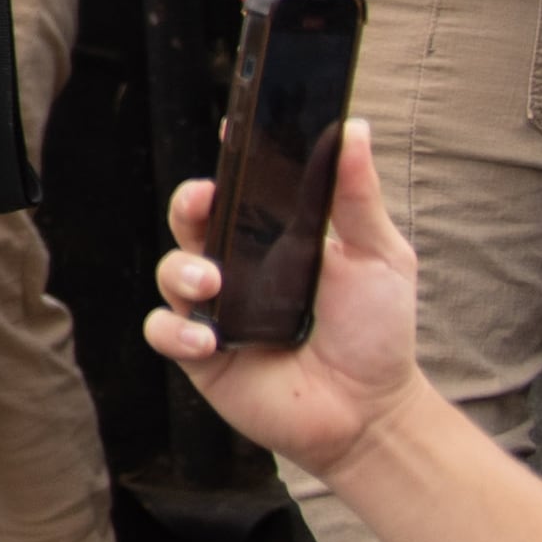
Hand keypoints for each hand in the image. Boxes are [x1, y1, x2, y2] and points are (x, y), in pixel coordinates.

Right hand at [148, 119, 424, 483]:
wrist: (370, 412)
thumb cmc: (376, 333)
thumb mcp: (380, 257)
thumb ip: (359, 197)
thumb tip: (356, 128)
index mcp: (273, 238)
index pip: (239, 188)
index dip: (228, 160)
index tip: (231, 133)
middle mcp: (237, 268)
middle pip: (191, 220)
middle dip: (188, 203)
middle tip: (204, 202)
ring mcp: (214, 311)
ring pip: (169, 271)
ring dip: (180, 270)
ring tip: (211, 284)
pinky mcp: (200, 355)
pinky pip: (162, 331)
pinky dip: (175, 330)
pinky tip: (207, 339)